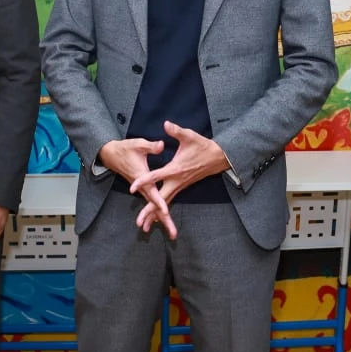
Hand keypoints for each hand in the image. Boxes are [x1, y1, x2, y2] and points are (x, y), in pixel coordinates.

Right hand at [99, 137, 172, 236]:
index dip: (159, 202)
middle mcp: (142, 188)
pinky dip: (157, 215)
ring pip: (153, 209)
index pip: (152, 192)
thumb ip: (151, 146)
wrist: (111, 155)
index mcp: (142, 178)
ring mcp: (142, 190)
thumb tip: (162, 145)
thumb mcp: (138, 145)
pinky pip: (151, 204)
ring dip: (162, 221)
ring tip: (172, 233)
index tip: (165, 212)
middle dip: (164, 221)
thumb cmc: (125, 149)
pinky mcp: (143, 190)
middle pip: (154, 207)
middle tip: (173, 234)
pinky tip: (163, 222)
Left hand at [127, 122, 231, 238]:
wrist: (218, 158)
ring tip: (142, 227)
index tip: (132, 187)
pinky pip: (168, 201)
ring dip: (154, 215)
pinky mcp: (181, 187)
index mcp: (175, 169)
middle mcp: (177, 181)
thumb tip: (166, 124)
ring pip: (164, 204)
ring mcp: (179, 186)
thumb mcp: (190, 136)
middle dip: (149, 212)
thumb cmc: (203, 146)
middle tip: (138, 223)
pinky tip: (154, 219)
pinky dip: (161, 211)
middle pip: (160, 200)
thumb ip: (176, 131)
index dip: (143, 181)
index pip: (156, 176)